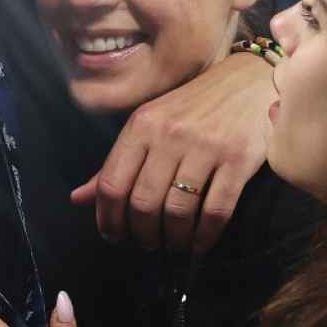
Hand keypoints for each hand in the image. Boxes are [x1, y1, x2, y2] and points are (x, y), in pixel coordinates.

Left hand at [72, 52, 274, 252]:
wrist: (248, 82)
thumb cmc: (192, 108)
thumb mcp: (149, 125)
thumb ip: (116, 163)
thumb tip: (78, 199)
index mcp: (141, 125)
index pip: (111, 183)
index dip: (108, 218)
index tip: (114, 236)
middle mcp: (169, 134)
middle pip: (142, 203)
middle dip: (141, 234)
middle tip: (147, 243)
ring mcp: (205, 147)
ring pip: (177, 211)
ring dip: (173, 239)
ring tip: (173, 244)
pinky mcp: (238, 159)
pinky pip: (216, 211)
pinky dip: (204, 237)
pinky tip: (199, 244)